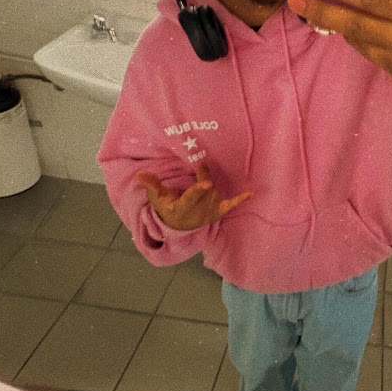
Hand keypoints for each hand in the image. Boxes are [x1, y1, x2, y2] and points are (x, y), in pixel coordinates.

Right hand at [136, 164, 251, 230]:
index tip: (206, 183)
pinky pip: (230, 205)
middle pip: (206, 191)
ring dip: (210, 183)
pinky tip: (251, 193)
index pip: (191, 199)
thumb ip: (151, 184)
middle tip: (202, 165)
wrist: (178, 226)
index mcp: (181, 209)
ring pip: (215, 193)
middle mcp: (197, 214)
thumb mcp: (157, 198)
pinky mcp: (218, 212)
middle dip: (205, 177)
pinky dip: (239, 199)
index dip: (198, 191)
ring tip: (204, 172)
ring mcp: (209, 214)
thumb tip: (141, 173)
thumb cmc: (166, 207)